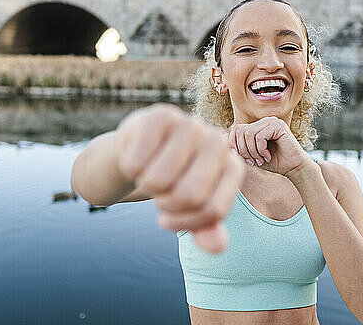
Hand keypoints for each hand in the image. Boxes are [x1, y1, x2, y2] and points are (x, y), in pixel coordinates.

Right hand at [116, 103, 244, 253]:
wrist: (141, 148)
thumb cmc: (172, 179)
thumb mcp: (190, 206)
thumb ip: (205, 227)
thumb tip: (217, 247)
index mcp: (232, 166)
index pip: (213, 210)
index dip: (185, 223)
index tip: (167, 220)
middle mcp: (217, 142)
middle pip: (189, 195)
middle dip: (165, 204)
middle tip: (159, 193)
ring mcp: (191, 125)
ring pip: (159, 180)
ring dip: (146, 185)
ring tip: (150, 172)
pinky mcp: (161, 116)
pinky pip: (137, 162)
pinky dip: (130, 168)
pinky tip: (138, 157)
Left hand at [227, 116, 311, 181]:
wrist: (293, 167)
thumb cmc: (274, 163)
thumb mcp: (251, 156)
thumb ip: (239, 148)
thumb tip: (222, 141)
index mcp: (257, 125)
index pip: (236, 129)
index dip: (235, 145)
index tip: (244, 160)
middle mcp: (263, 120)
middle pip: (240, 131)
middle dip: (243, 150)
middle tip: (252, 162)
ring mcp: (271, 121)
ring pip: (249, 134)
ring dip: (252, 151)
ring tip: (260, 160)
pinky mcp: (278, 125)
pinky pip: (259, 136)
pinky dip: (261, 149)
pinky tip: (268, 156)